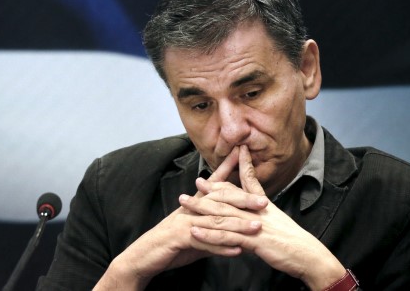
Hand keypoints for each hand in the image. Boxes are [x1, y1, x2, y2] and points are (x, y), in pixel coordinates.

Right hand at [94, 148, 266, 289]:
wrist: (146, 255)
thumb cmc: (171, 243)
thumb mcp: (195, 232)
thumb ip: (213, 229)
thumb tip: (233, 232)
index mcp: (194, 205)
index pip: (213, 183)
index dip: (227, 168)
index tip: (241, 154)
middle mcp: (190, 210)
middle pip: (219, 201)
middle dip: (242, 199)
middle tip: (264, 201)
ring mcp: (185, 223)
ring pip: (215, 222)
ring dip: (237, 225)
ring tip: (257, 227)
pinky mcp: (179, 238)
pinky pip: (204, 242)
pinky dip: (221, 247)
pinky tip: (237, 250)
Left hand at [182, 146, 346, 290]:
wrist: (308, 256)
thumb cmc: (292, 240)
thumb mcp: (276, 219)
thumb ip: (260, 210)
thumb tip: (251, 203)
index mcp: (262, 204)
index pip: (247, 182)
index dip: (238, 168)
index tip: (231, 154)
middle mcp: (256, 211)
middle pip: (227, 196)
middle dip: (209, 189)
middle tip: (194, 182)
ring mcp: (253, 225)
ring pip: (222, 214)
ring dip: (200, 208)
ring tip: (184, 203)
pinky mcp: (252, 240)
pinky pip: (226, 236)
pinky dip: (209, 234)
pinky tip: (195, 232)